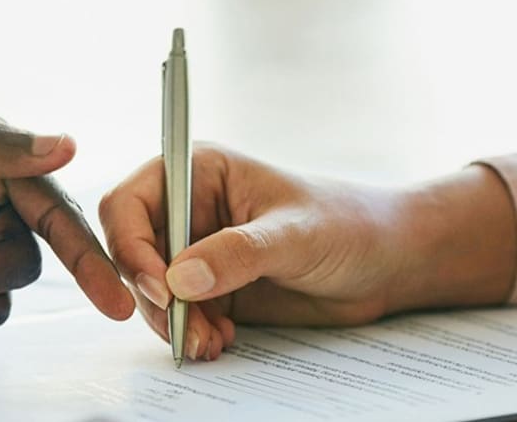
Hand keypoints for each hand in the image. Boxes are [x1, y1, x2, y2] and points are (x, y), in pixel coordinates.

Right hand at [98, 144, 516, 359]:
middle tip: (184, 327)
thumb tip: (179, 278)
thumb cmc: (349, 225)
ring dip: (172, 323)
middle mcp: (187, 210)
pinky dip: (190, 334)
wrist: (387, 264)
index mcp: (196, 173)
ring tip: (209, 342)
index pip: (129, 204)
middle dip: (152, 296)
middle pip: (131, 254)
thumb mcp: (295, 235)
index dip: (130, 246)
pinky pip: (177, 315)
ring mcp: (195, 251)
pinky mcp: (210, 289)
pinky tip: (220, 342)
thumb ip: (237, 254)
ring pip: (150, 292)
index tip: (158, 286)